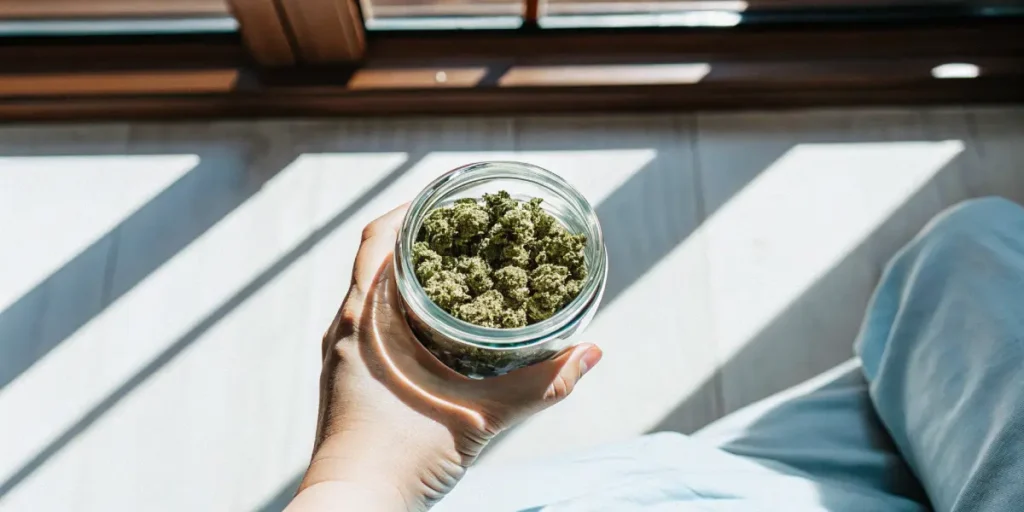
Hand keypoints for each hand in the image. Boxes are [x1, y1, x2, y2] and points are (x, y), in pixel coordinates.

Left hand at [287, 205, 602, 510]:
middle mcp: (344, 328)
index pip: (376, 237)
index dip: (412, 208)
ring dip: (409, 272)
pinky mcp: (346, 378)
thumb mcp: (481, 419)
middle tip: (467, 228)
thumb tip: (593, 352)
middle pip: (375, 258)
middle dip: (419, 237)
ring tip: (456, 266)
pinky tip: (435, 324)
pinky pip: (370, 322)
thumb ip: (542, 385)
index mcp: (364, 320)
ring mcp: (340, 354)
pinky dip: (402, 307)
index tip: (450, 195)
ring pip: (372, 291)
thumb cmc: (402, 462)